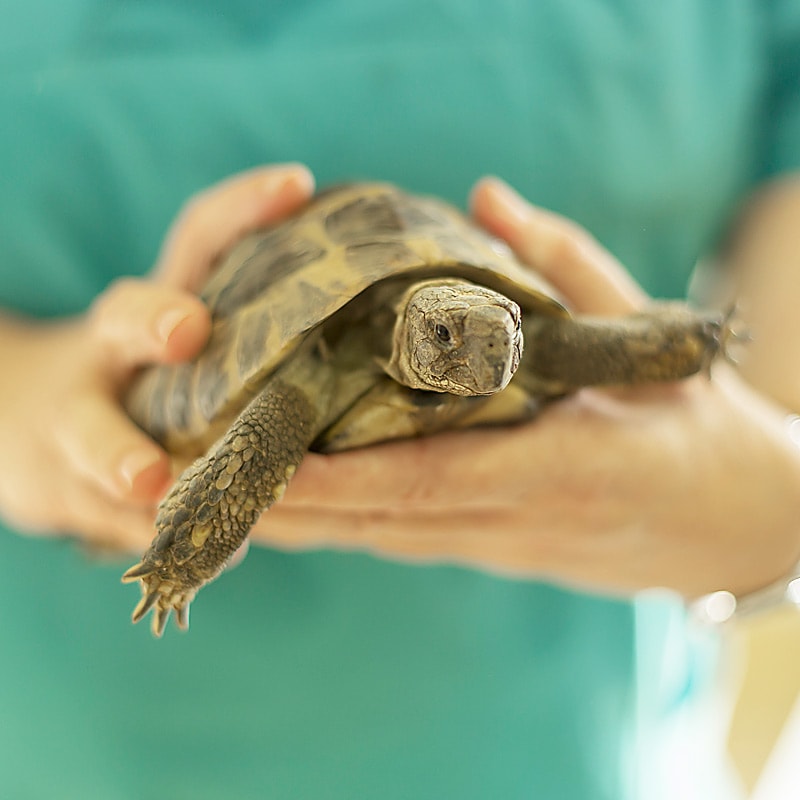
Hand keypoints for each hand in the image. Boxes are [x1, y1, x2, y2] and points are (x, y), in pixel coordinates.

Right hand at [0, 163, 314, 552]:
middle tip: (187, 328)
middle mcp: (117, 352)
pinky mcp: (70, 488)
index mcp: (165, 306)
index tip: (296, 183)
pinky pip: (106, 512)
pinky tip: (203, 549)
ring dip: (118, 455)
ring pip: (89, 430)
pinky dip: (148, 530)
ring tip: (149, 484)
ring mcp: (81, 420)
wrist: (33, 433)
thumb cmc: (149, 380)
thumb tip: (388, 318)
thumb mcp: (186, 336)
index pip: (197, 239)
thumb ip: (262, 325)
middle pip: (122, 318)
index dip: (241, 207)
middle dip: (150, 320)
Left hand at [250, 178, 799, 599]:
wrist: (741, 527)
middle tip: (201, 480)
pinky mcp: (495, 552)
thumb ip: (566, 268)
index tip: (266, 467)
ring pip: (384, 538)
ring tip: (221, 492)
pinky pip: (405, 537)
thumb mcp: (651, 344)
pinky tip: (290, 503)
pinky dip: (345, 522)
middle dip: (291, 508)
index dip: (345, 481)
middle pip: (384, 521)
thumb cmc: (703, 430)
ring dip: (304, 524)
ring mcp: (501, 545)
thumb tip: (490, 198)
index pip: (431, 477)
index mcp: (564, 464)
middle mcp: (517, 518)